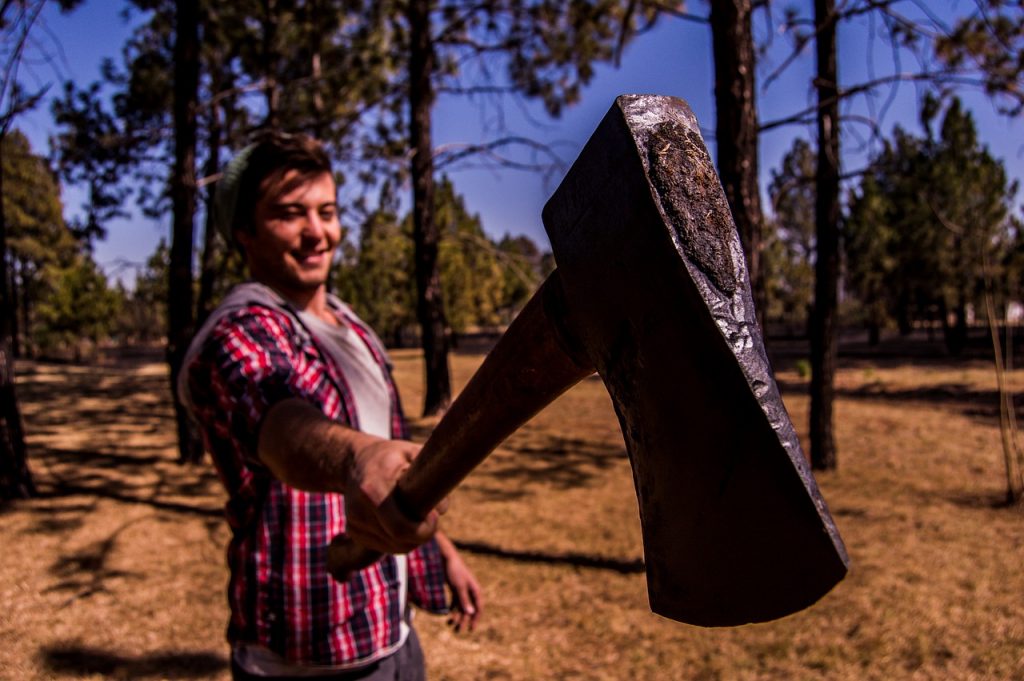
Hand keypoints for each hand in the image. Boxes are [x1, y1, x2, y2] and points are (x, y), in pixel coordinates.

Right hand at [343, 438, 440, 553]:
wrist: (354, 461)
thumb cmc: (390, 456)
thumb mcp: (413, 454)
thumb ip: (431, 477)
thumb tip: (441, 508)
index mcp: (372, 489)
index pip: (400, 527)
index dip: (423, 529)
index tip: (434, 516)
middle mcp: (359, 510)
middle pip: (399, 541)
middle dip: (421, 535)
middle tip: (431, 519)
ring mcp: (354, 524)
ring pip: (393, 548)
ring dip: (411, 539)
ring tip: (417, 516)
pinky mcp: (353, 532)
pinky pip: (384, 546)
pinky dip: (398, 540)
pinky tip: (401, 520)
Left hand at [437, 533, 481, 632]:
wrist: (446, 558)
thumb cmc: (454, 570)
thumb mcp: (459, 586)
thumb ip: (464, 600)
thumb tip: (470, 613)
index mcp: (475, 590)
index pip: (478, 608)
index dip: (475, 619)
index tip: (471, 629)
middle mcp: (470, 591)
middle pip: (469, 609)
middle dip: (464, 621)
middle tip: (457, 631)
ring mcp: (463, 590)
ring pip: (461, 606)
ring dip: (456, 616)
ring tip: (449, 624)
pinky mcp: (455, 588)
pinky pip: (455, 602)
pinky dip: (452, 609)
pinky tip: (447, 615)